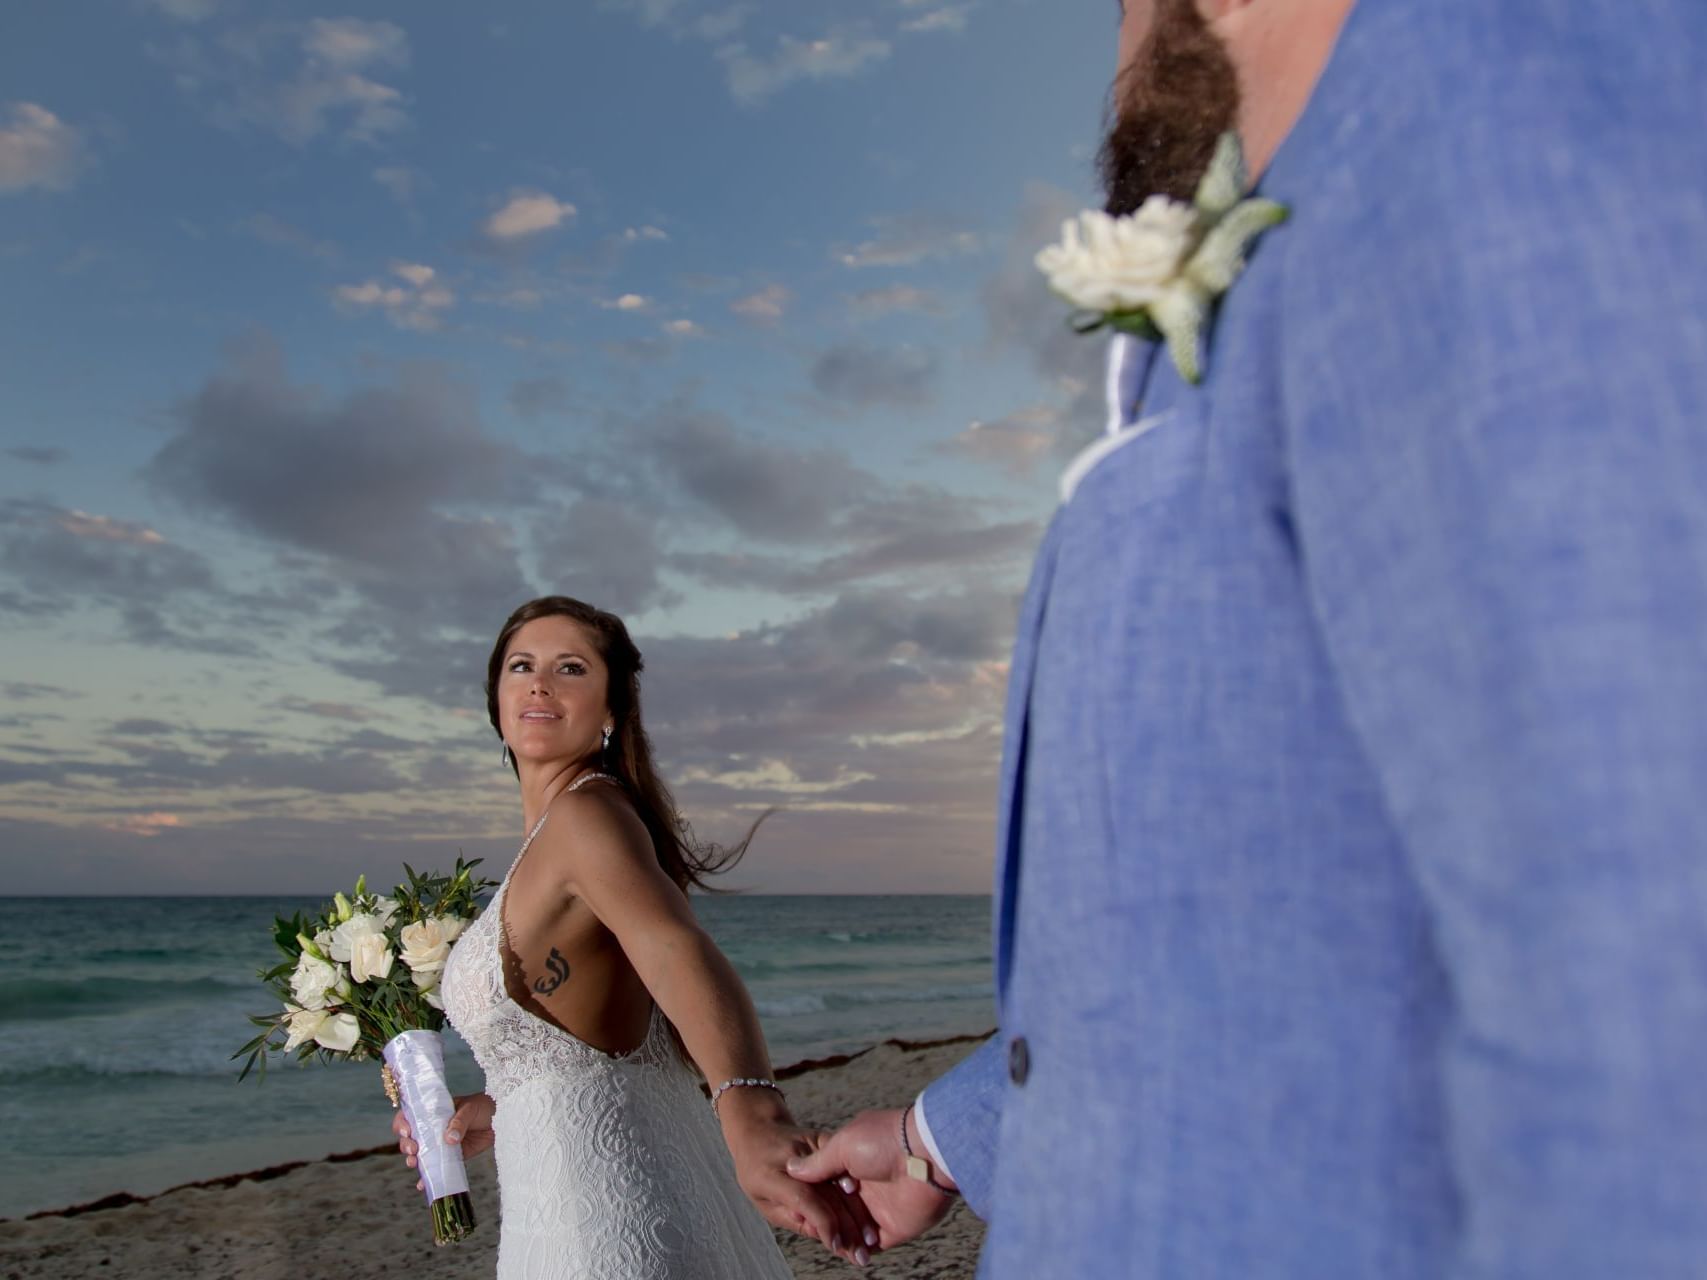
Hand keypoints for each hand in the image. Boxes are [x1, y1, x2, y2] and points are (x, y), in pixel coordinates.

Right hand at [392, 1091, 495, 1191]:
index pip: (410, 1116)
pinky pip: (436, 1168)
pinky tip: (423, 1184)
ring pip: (419, 1154)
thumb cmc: (483, 1107)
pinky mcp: (451, 1157)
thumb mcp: (470, 1109)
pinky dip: (428, 1178)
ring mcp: (440, 1144)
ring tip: (415, 1164)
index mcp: (433, 1112)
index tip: (407, 1131)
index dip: (402, 1124)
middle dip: (406, 1145)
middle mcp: (432, 1129)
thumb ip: (459, 1122)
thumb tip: (449, 1139)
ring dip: (413, 1161)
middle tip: (414, 1150)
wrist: (501, 1119)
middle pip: (410, 1138)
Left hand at [718, 1089, 879, 1266]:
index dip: (822, 1223)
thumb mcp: (763, 1201)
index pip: (803, 1199)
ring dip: (858, 1212)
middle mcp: (791, 1158)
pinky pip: (844, 1165)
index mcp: (770, 1174)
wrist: (757, 1128)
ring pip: (840, 1181)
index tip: (837, 1245)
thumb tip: (819, 1234)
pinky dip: (857, 1188)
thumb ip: (790, 1218)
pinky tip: (868, 1210)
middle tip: (861, 1253)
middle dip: (847, 1227)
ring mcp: (809, 1144)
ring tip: (870, 1238)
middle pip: (826, 1193)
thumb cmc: (757, 1171)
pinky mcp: (822, 1138)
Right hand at [785, 1108, 956, 1250]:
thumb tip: (791, 1167)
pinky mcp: (894, 1228)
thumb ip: (817, 1162)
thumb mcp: (842, 1144)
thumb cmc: (885, 1141)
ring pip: (852, 1230)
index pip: (828, 1185)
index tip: (798, 1204)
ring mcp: (881, 1208)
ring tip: (825, 1241)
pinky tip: (842, 1251)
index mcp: (854, 1161)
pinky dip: (857, 1251)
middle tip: (810, 1226)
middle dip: (824, 1221)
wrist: (925, 1155)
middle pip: (838, 1210)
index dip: (813, 1196)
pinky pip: (871, 1245)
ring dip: (839, 1238)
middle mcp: (867, 1185)